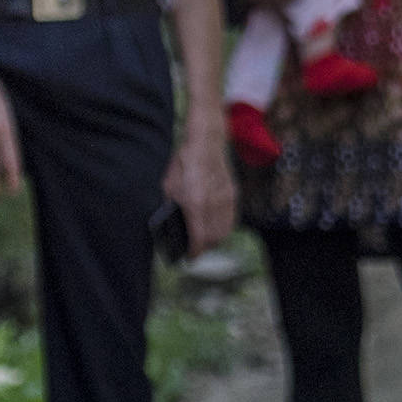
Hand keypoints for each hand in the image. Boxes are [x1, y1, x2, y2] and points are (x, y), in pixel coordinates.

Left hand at [165, 127, 234, 256]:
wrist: (205, 142)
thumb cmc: (184, 163)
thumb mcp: (168, 187)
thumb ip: (171, 208)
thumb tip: (173, 225)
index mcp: (195, 204)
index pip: (199, 239)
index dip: (194, 253)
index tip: (189, 258)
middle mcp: (213, 205)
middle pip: (214, 239)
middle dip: (204, 249)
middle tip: (195, 251)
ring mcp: (226, 200)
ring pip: (225, 231)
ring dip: (215, 240)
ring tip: (205, 241)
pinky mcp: (233, 194)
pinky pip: (230, 219)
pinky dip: (223, 227)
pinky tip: (215, 227)